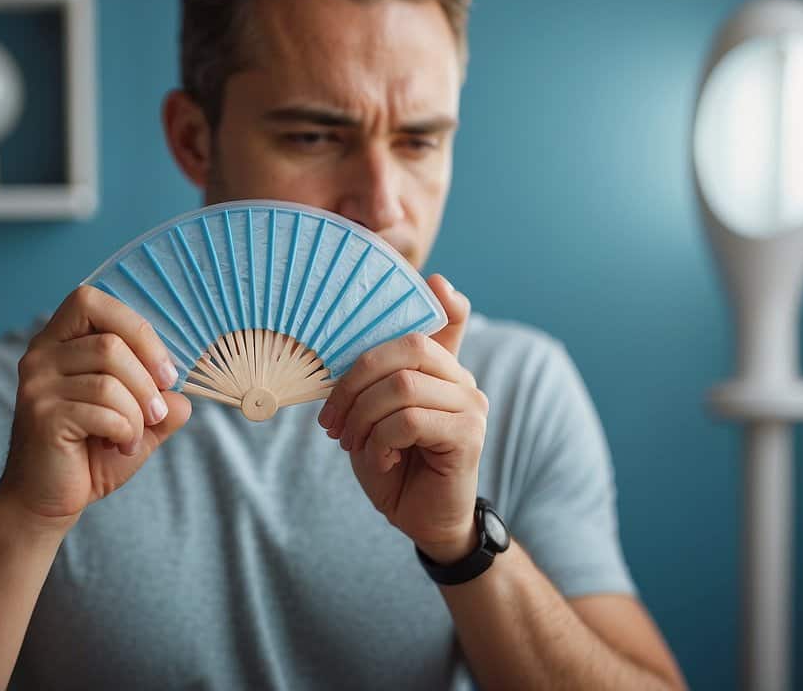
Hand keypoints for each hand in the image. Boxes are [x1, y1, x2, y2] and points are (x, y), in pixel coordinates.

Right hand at [0, 285, 192, 530]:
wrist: (46, 500)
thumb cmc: (91, 453)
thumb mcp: (136, 420)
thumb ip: (161, 400)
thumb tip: (184, 396)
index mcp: (59, 342)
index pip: (90, 300)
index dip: (136, 328)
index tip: (165, 370)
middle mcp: (40, 355)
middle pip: (111, 344)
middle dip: (147, 381)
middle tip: (156, 412)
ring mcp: (37, 385)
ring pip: (110, 379)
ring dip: (137, 413)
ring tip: (134, 436)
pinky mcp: (42, 415)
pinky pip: (103, 410)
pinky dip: (125, 431)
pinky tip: (120, 446)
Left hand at [317, 274, 487, 562]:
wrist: (420, 519)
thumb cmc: (394, 463)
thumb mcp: (375, 417)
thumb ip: (375, 382)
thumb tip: (357, 352)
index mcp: (439, 369)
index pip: (450, 321)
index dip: (445, 301)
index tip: (434, 283)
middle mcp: (461, 379)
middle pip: (410, 347)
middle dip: (357, 378)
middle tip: (332, 418)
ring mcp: (470, 407)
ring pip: (403, 387)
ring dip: (363, 417)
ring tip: (352, 444)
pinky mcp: (469, 436)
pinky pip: (411, 420)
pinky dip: (382, 440)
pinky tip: (381, 459)